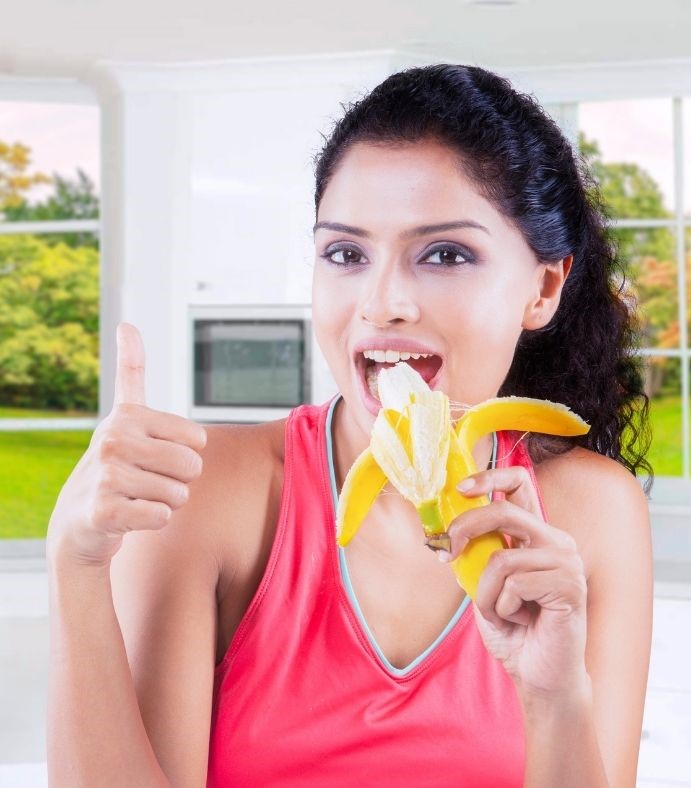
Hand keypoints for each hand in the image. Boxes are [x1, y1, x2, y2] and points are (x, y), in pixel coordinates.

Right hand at [46, 322, 206, 567]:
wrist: (80, 520)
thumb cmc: (117, 464)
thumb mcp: (124, 416)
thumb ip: (131, 371)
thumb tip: (127, 323)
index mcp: (128, 416)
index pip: (197, 438)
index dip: (187, 453)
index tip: (156, 454)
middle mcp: (114, 439)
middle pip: (192, 466)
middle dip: (180, 481)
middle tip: (148, 481)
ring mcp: (107, 475)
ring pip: (180, 494)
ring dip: (167, 502)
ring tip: (137, 498)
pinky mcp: (105, 510)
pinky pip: (162, 516)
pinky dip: (156, 520)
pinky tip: (131, 516)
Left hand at [446, 465, 588, 697]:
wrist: (537, 674)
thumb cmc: (512, 629)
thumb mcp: (482, 582)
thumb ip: (474, 552)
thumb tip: (443, 529)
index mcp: (535, 533)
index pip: (519, 483)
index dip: (489, 476)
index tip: (460, 489)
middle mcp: (555, 539)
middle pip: (502, 511)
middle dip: (465, 529)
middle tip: (447, 553)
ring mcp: (566, 560)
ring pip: (501, 558)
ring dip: (486, 592)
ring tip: (502, 612)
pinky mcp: (570, 585)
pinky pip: (514, 584)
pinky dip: (502, 607)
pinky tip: (521, 621)